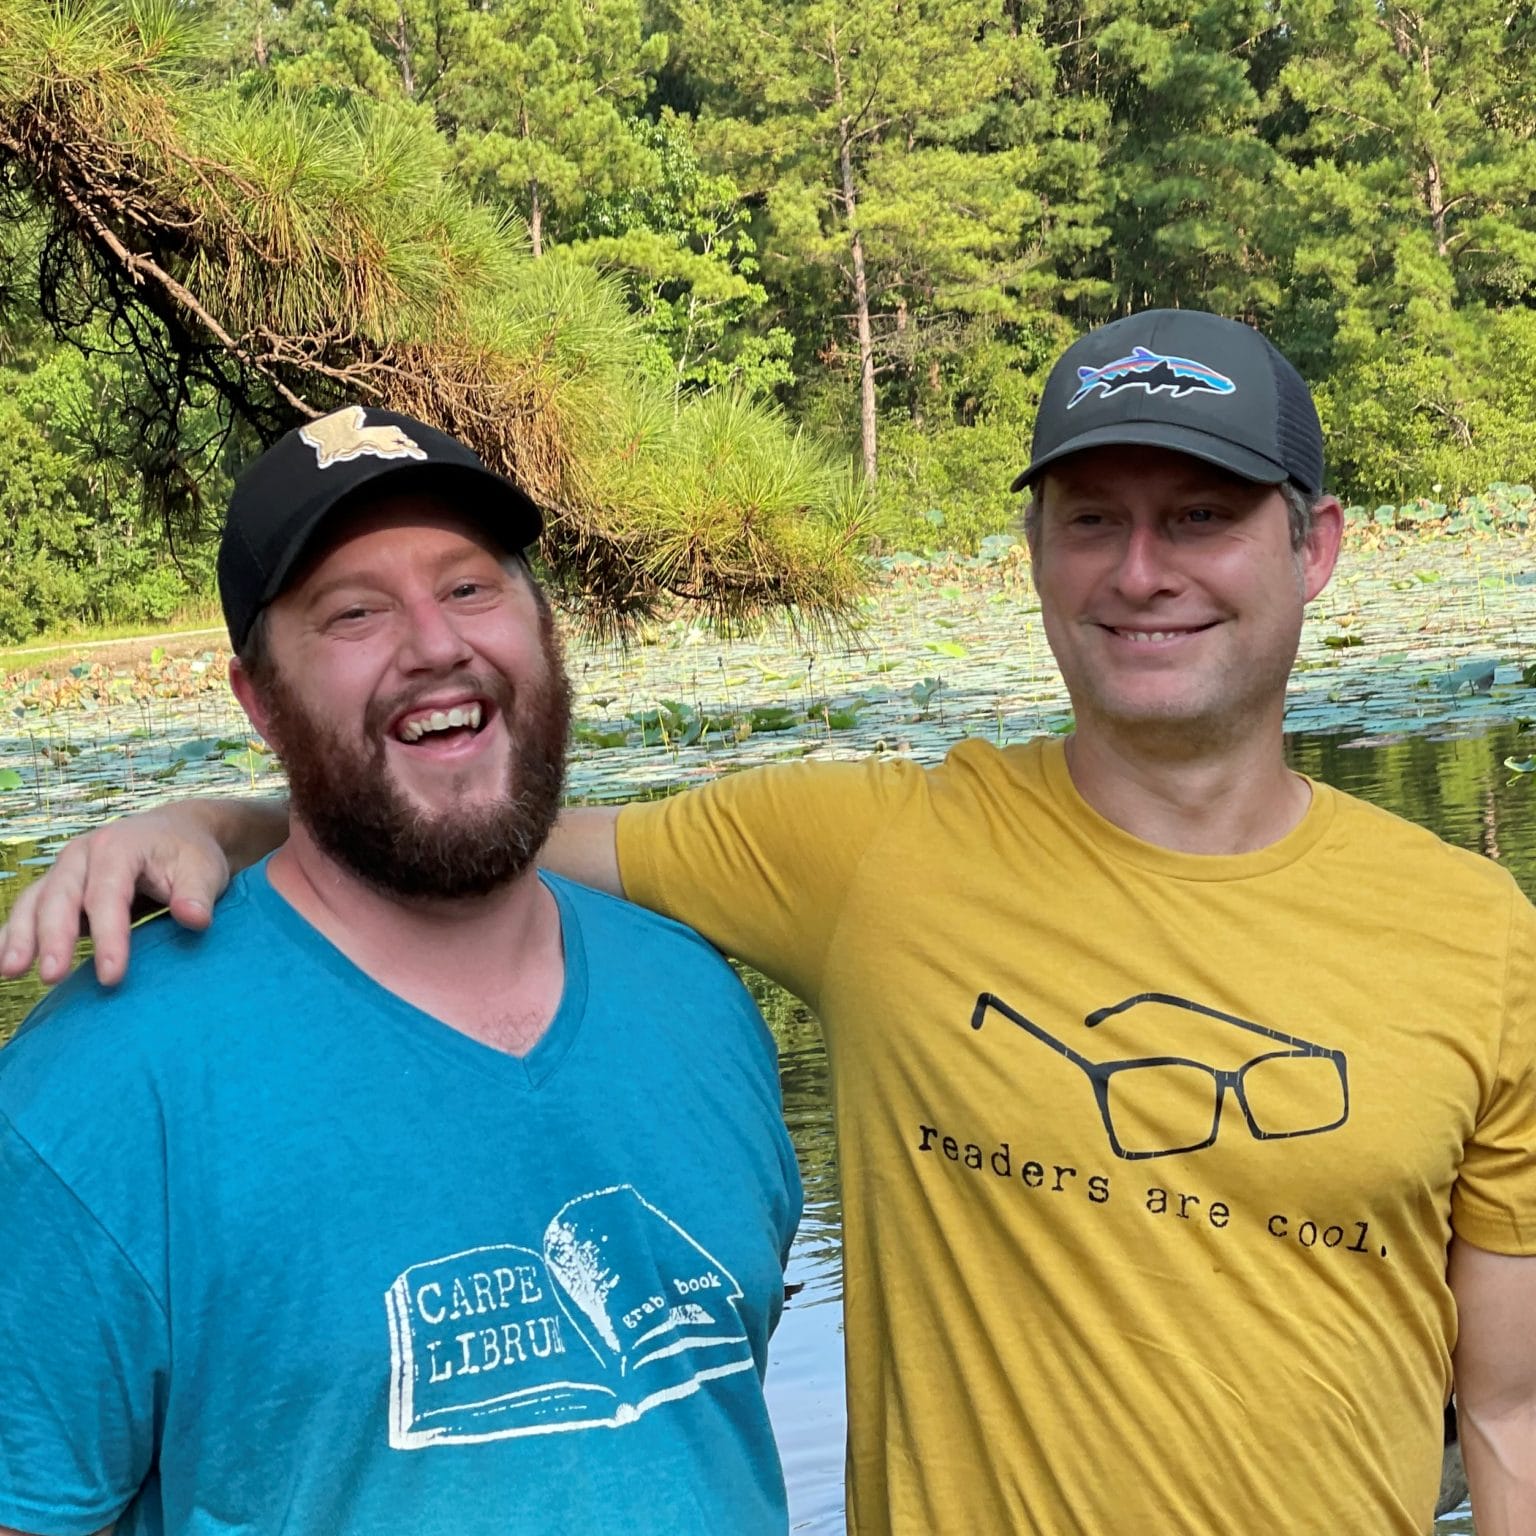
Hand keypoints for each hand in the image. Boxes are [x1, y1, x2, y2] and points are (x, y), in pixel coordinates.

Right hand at [0, 807, 230, 986]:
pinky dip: (11, 933)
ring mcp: (66, 870)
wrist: (177, 833)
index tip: (112, 976)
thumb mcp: (205, 870)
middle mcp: (83, 854)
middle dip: (53, 938)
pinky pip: (28, 908)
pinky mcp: (59, 887)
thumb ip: (198, 895)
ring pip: (35, 901)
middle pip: (61, 897)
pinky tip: (2, 962)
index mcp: (118, 847)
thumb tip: (194, 920)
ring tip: (11, 971)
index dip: (108, 937)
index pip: (108, 896)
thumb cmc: (191, 855)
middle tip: (52, 977)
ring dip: (20, 937)